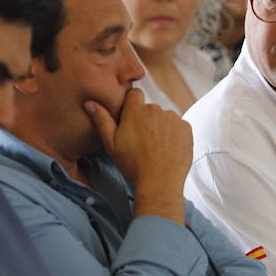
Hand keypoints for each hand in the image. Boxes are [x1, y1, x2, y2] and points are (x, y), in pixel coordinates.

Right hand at [85, 89, 191, 221]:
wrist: (159, 181)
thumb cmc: (133, 164)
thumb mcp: (111, 143)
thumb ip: (102, 120)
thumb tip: (89, 102)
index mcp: (136, 110)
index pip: (135, 94)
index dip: (132, 105)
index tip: (131, 119)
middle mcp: (156, 109)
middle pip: (150, 109)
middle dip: (147, 120)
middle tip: (143, 141)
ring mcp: (173, 118)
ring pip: (165, 118)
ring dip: (161, 127)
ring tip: (156, 148)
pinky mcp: (186, 128)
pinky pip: (179, 127)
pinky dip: (174, 135)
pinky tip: (168, 150)